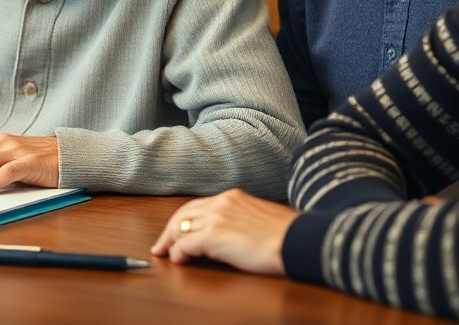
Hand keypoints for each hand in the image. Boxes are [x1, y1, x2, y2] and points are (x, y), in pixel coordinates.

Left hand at [150, 189, 296, 275]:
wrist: (297, 240)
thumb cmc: (288, 235)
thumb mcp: (260, 218)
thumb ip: (241, 220)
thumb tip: (231, 235)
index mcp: (233, 196)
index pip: (198, 206)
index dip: (184, 220)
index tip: (176, 232)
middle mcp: (222, 202)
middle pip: (184, 214)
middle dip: (169, 230)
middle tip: (161, 246)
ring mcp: (217, 217)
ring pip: (181, 227)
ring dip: (171, 243)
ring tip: (165, 254)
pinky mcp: (214, 235)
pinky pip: (186, 244)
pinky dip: (178, 253)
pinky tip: (179, 261)